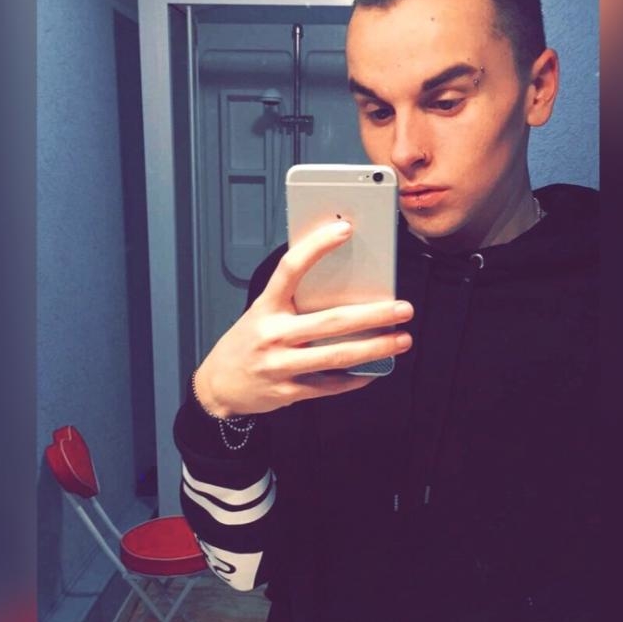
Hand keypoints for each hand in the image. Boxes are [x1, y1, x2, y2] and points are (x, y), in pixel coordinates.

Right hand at [194, 220, 413, 417]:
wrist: (218, 386)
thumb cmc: (246, 344)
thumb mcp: (261, 314)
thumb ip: (293, 303)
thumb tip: (342, 288)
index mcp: (266, 307)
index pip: (290, 269)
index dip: (317, 247)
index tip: (344, 231)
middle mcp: (273, 334)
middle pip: (332, 321)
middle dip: (374, 315)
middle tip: (403, 308)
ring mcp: (281, 365)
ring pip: (338, 355)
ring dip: (376, 348)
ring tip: (401, 340)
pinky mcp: (289, 391)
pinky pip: (331, 385)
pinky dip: (357, 377)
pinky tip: (374, 369)